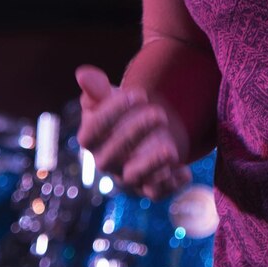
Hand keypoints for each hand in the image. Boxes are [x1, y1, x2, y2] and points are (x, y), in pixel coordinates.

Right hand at [75, 63, 192, 200]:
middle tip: (159, 114)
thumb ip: (98, 88)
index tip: (138, 93)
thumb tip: (83, 73)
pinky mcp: (150, 187)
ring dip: (152, 165)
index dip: (111, 114)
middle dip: (135, 134)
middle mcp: (106, 162)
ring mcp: (128, 177)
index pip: (92, 132)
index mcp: (92, 141)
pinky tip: (185, 172)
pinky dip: (172, 185)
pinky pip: (158, 193)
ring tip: (172, 149)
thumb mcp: (110, 98)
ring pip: (134, 178)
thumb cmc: (121, 114)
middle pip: (112, 156)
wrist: (141, 134)